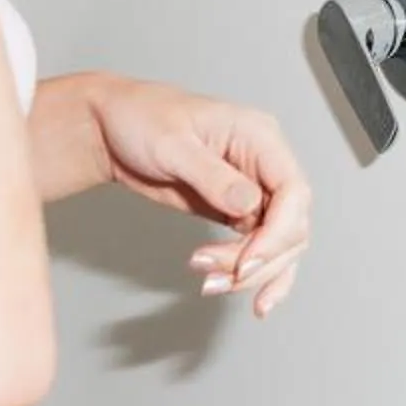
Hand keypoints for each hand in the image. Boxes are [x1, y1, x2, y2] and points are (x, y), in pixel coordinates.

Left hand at [88, 79, 313, 316]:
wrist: (112, 130)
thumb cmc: (141, 118)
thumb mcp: (172, 144)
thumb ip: (213, 175)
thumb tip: (248, 204)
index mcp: (259, 136)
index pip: (293, 191)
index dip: (278, 233)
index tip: (246, 263)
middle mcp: (264, 163)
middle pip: (291, 225)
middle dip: (261, 260)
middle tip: (220, 276)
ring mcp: (252, 190)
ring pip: (278, 245)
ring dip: (252, 274)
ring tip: (210, 284)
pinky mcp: (236, 212)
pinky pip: (259, 249)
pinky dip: (250, 274)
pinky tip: (233, 287)